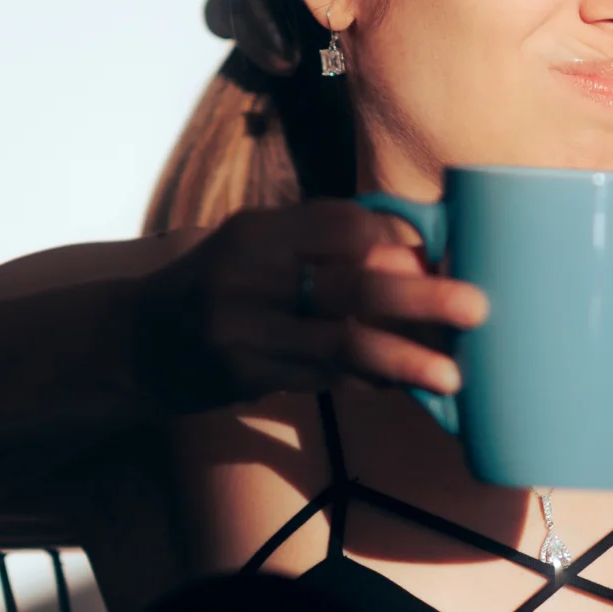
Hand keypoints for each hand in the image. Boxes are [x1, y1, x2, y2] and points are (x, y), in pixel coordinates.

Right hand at [132, 201, 487, 412]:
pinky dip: (370, 380)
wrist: (135, 344)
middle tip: (477, 307)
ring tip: (453, 375)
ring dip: (405, 358)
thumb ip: (320, 249)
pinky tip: (405, 386)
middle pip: (352, 282)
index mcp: (260, 230)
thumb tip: (415, 259)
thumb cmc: (218, 289)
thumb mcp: (256, 250)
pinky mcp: (244, 374)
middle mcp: (250, 273)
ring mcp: (244, 327)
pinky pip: (324, 378)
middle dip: (422, 296)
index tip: (438, 253)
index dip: (399, 239)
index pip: (345, 225)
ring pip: (342, 342)